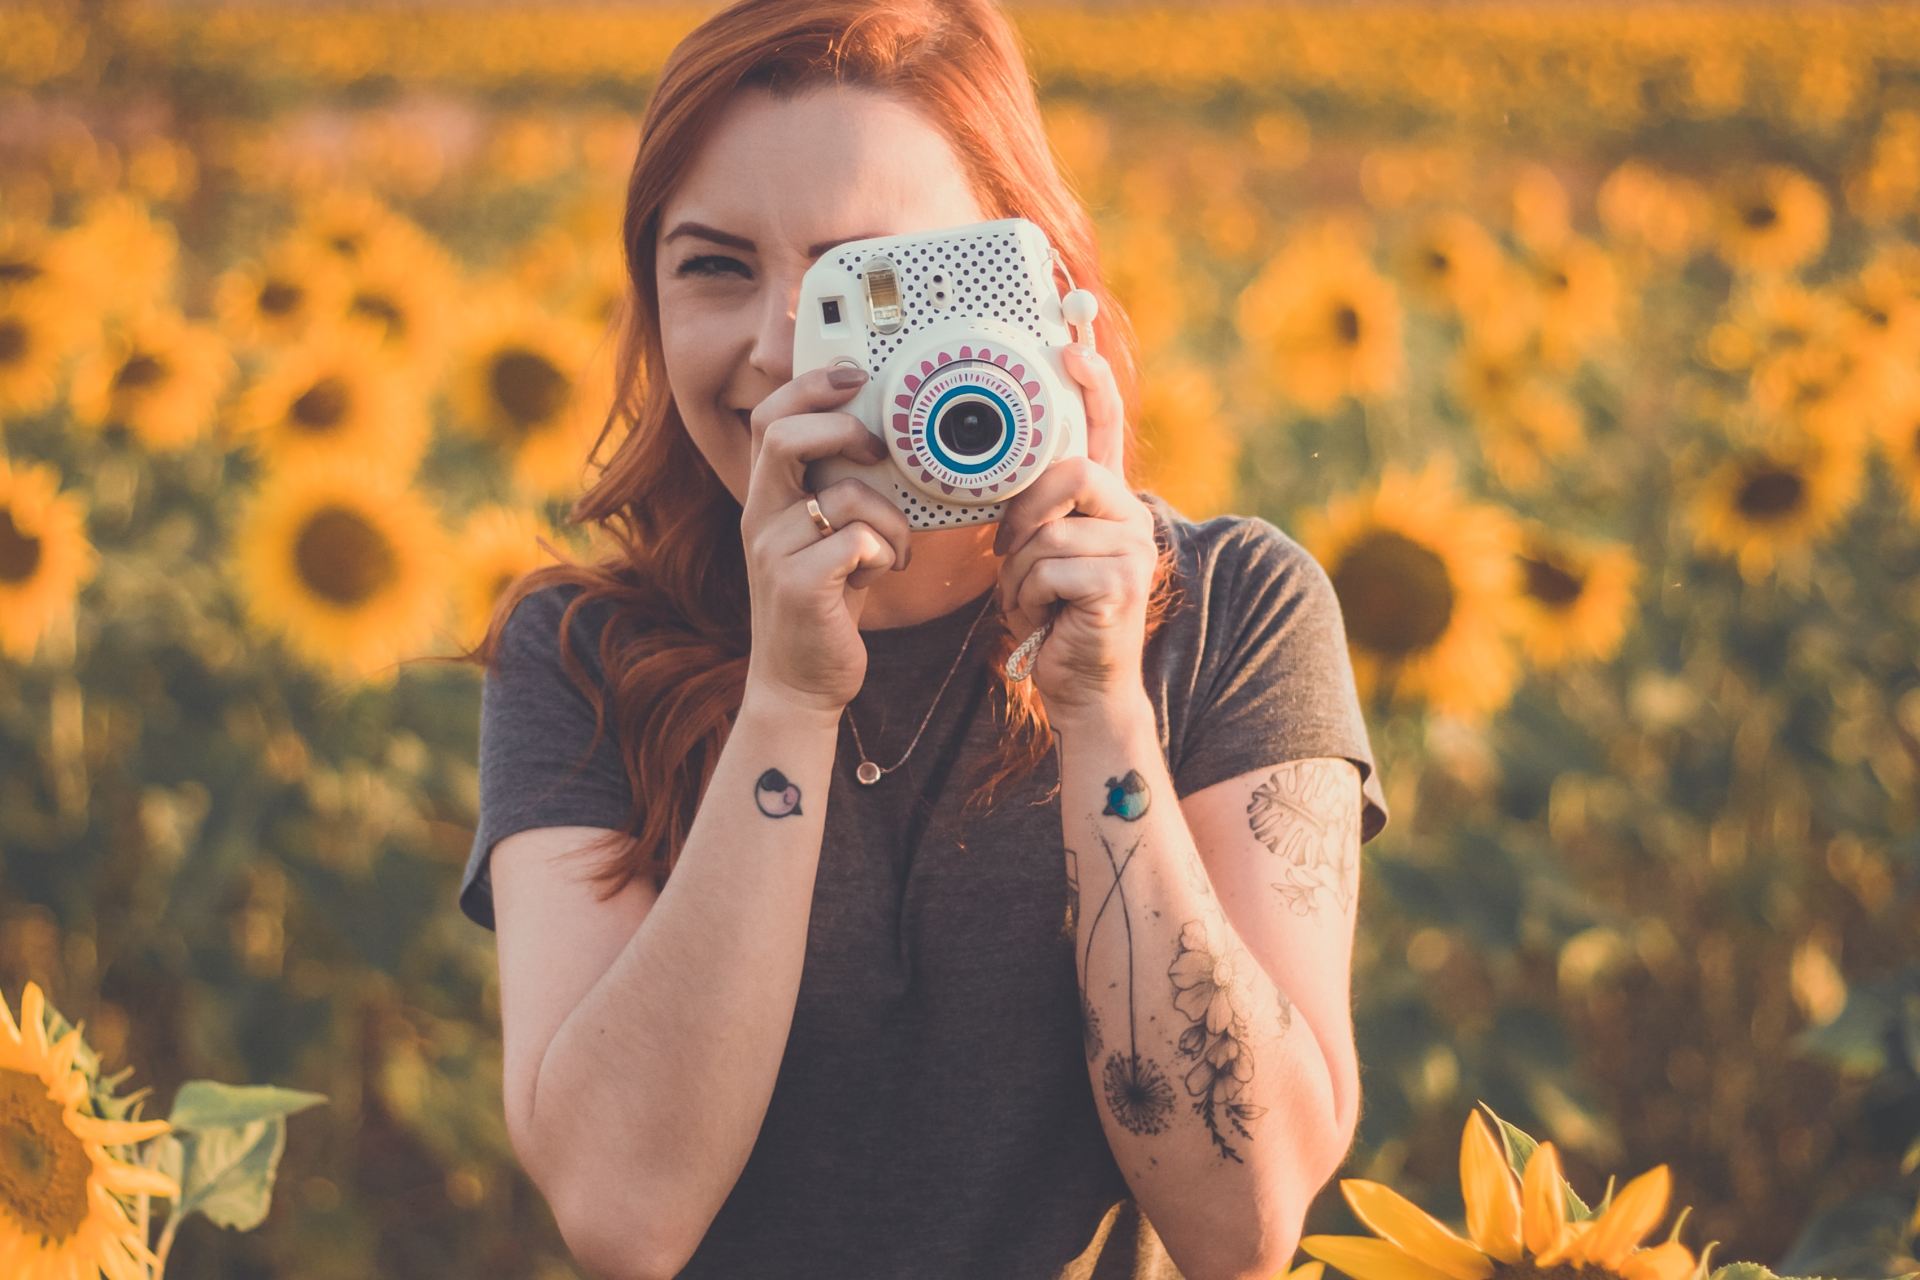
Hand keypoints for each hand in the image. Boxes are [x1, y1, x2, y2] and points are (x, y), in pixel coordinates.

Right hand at [740, 363, 910, 717]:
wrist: (800, 683)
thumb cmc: (827, 605)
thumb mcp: (826, 539)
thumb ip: (839, 492)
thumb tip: (889, 440)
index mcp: (767, 499)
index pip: (769, 418)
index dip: (809, 385)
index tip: (853, 376)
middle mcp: (759, 518)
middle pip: (785, 435)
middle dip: (843, 429)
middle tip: (878, 451)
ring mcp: (773, 552)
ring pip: (844, 494)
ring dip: (889, 518)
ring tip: (893, 548)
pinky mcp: (798, 587)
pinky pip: (858, 540)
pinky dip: (885, 551)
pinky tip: (880, 572)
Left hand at [991, 341, 1154, 719]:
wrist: (1082, 687)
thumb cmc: (1054, 616)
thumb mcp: (1040, 552)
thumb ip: (1038, 510)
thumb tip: (1005, 475)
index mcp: (1110, 501)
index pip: (1104, 428)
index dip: (1090, 384)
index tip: (1070, 345)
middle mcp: (1131, 517)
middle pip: (1070, 473)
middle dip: (1025, 513)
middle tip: (1009, 551)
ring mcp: (1133, 550)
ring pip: (1049, 531)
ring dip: (1020, 572)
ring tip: (1033, 600)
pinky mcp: (1122, 584)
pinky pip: (1050, 567)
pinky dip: (1029, 596)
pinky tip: (1044, 617)